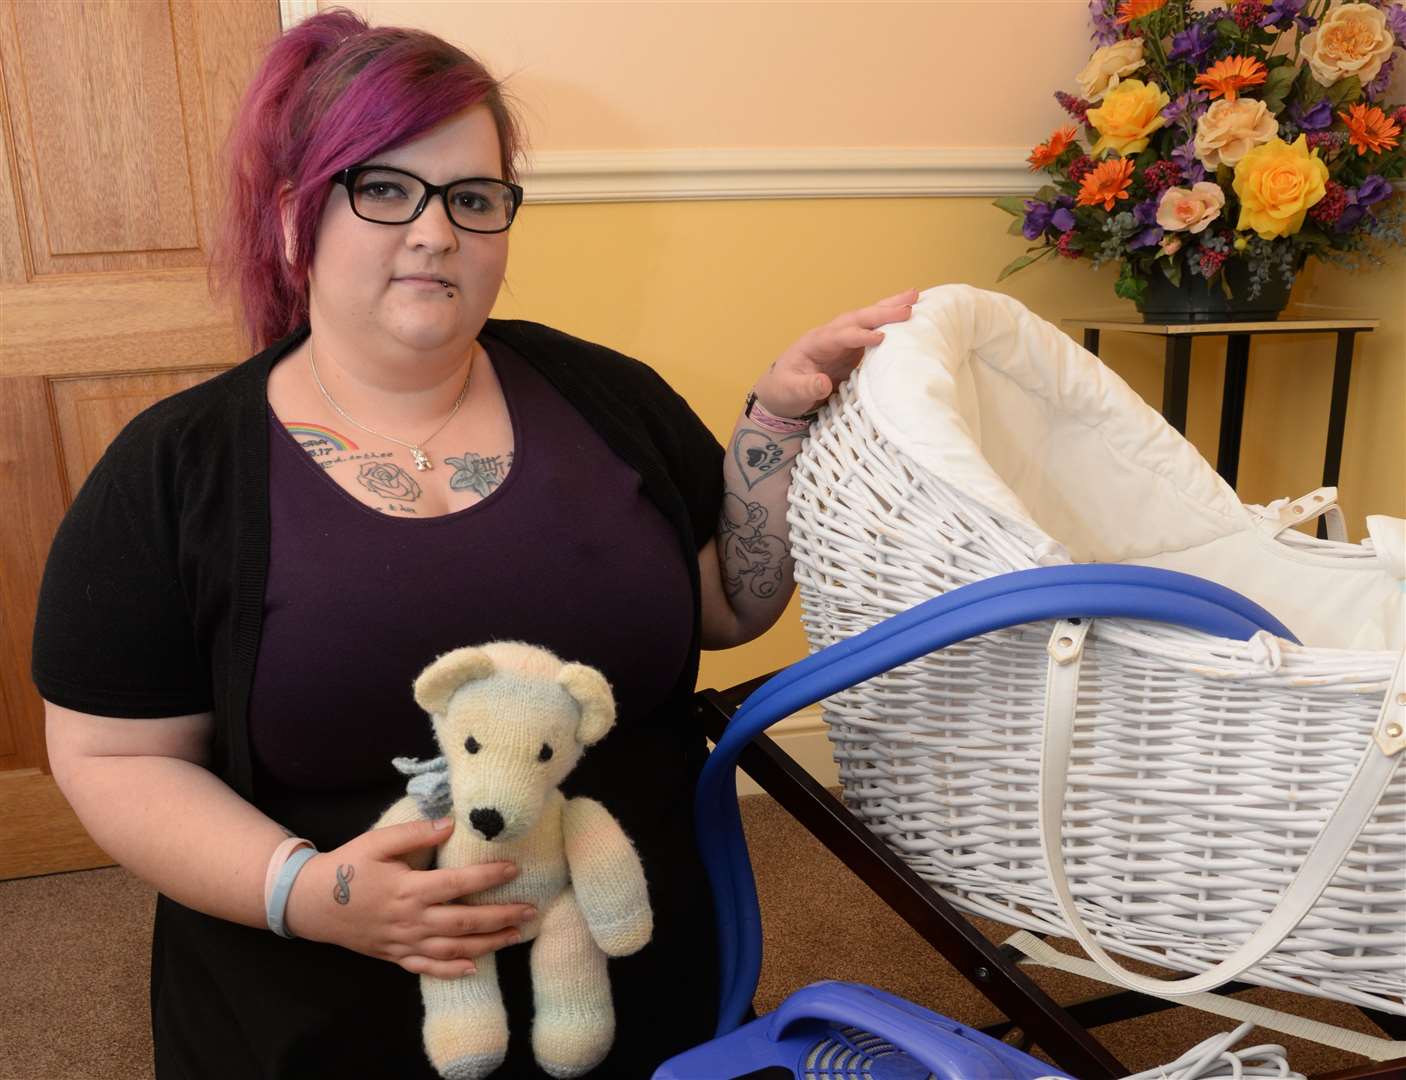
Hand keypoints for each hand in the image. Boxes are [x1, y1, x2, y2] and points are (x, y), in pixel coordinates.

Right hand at [283, 817, 535, 978]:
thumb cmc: (347, 866)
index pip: (459, 884)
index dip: (489, 876)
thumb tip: (452, 824)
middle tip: (531, 910)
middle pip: (465, 922)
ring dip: (488, 944)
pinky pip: (427, 969)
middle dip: (501, 917)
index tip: (515, 868)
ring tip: (516, 936)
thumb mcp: (378, 841)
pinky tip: (474, 968)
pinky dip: (452, 971)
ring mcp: (403, 943)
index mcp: (409, 889)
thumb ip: (416, 832)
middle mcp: (411, 920)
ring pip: (453, 949)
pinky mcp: (394, 956)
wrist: (310, 902)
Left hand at [751, 288, 917, 418]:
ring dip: (890, 307)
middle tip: (909, 306)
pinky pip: (873, 331)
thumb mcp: (790, 391)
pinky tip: (909, 316)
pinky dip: (890, 322)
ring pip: (867, 319)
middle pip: (857, 318)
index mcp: (815, 342)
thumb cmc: (784, 390)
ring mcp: (843, 340)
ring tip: (915, 296)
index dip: (859, 336)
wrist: (781, 390)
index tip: (880, 338)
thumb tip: (823, 383)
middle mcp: (831, 335)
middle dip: (882, 312)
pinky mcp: (852, 349)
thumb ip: (805, 387)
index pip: (840, 335)